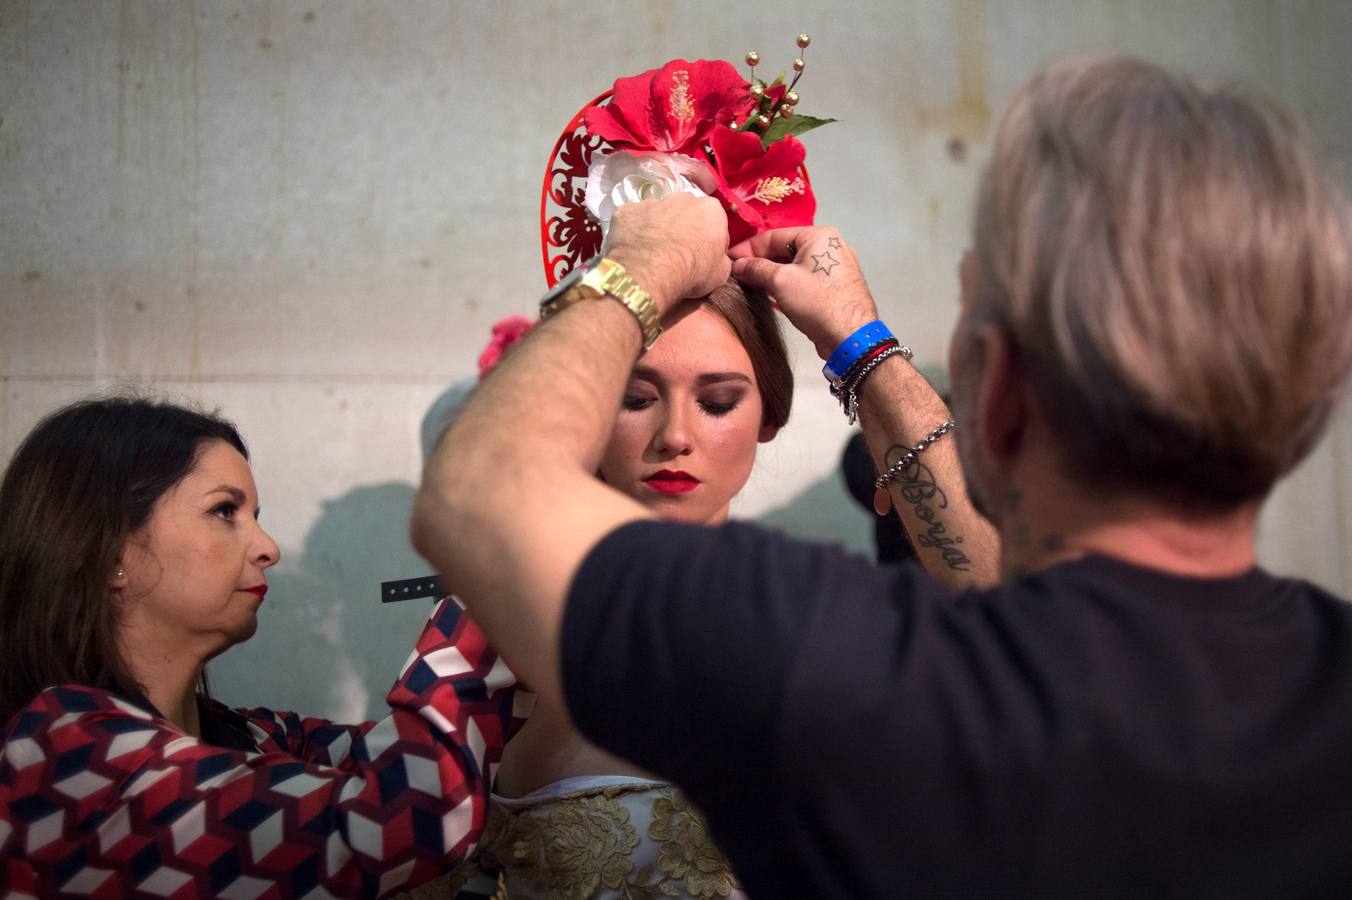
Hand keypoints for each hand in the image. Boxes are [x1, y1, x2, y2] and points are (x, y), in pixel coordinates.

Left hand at [604, 193, 731, 311]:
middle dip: (682, 227)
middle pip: (685, 212)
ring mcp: (652, 201)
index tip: (702, 256)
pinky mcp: (626, 210)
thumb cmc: (693, 271)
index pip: (714, 221)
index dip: (709, 239)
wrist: (651, 271)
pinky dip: (633, 232)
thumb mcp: (721, 273)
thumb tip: (717, 260)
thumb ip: (721, 259)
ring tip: (652, 254)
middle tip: (677, 253)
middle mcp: (682, 198)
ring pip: (657, 214)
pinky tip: (633, 250)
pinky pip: (632, 220)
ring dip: (657, 228)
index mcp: (711, 209)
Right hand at [729, 226, 878, 359]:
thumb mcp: (781, 282)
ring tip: (748, 285)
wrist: (851, 338)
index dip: (748, 248)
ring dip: (771, 275)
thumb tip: (737, 265)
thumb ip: (756, 269)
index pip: (774, 236)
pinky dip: (786, 285)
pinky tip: (769, 295)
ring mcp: (834, 267)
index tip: (727, 260)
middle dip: (759, 262)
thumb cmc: (817, 303)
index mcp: (819, 236)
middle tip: (736, 275)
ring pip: (794, 265)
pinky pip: (804, 279)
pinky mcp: (834, 286)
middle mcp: (829, 246)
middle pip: (784, 249)